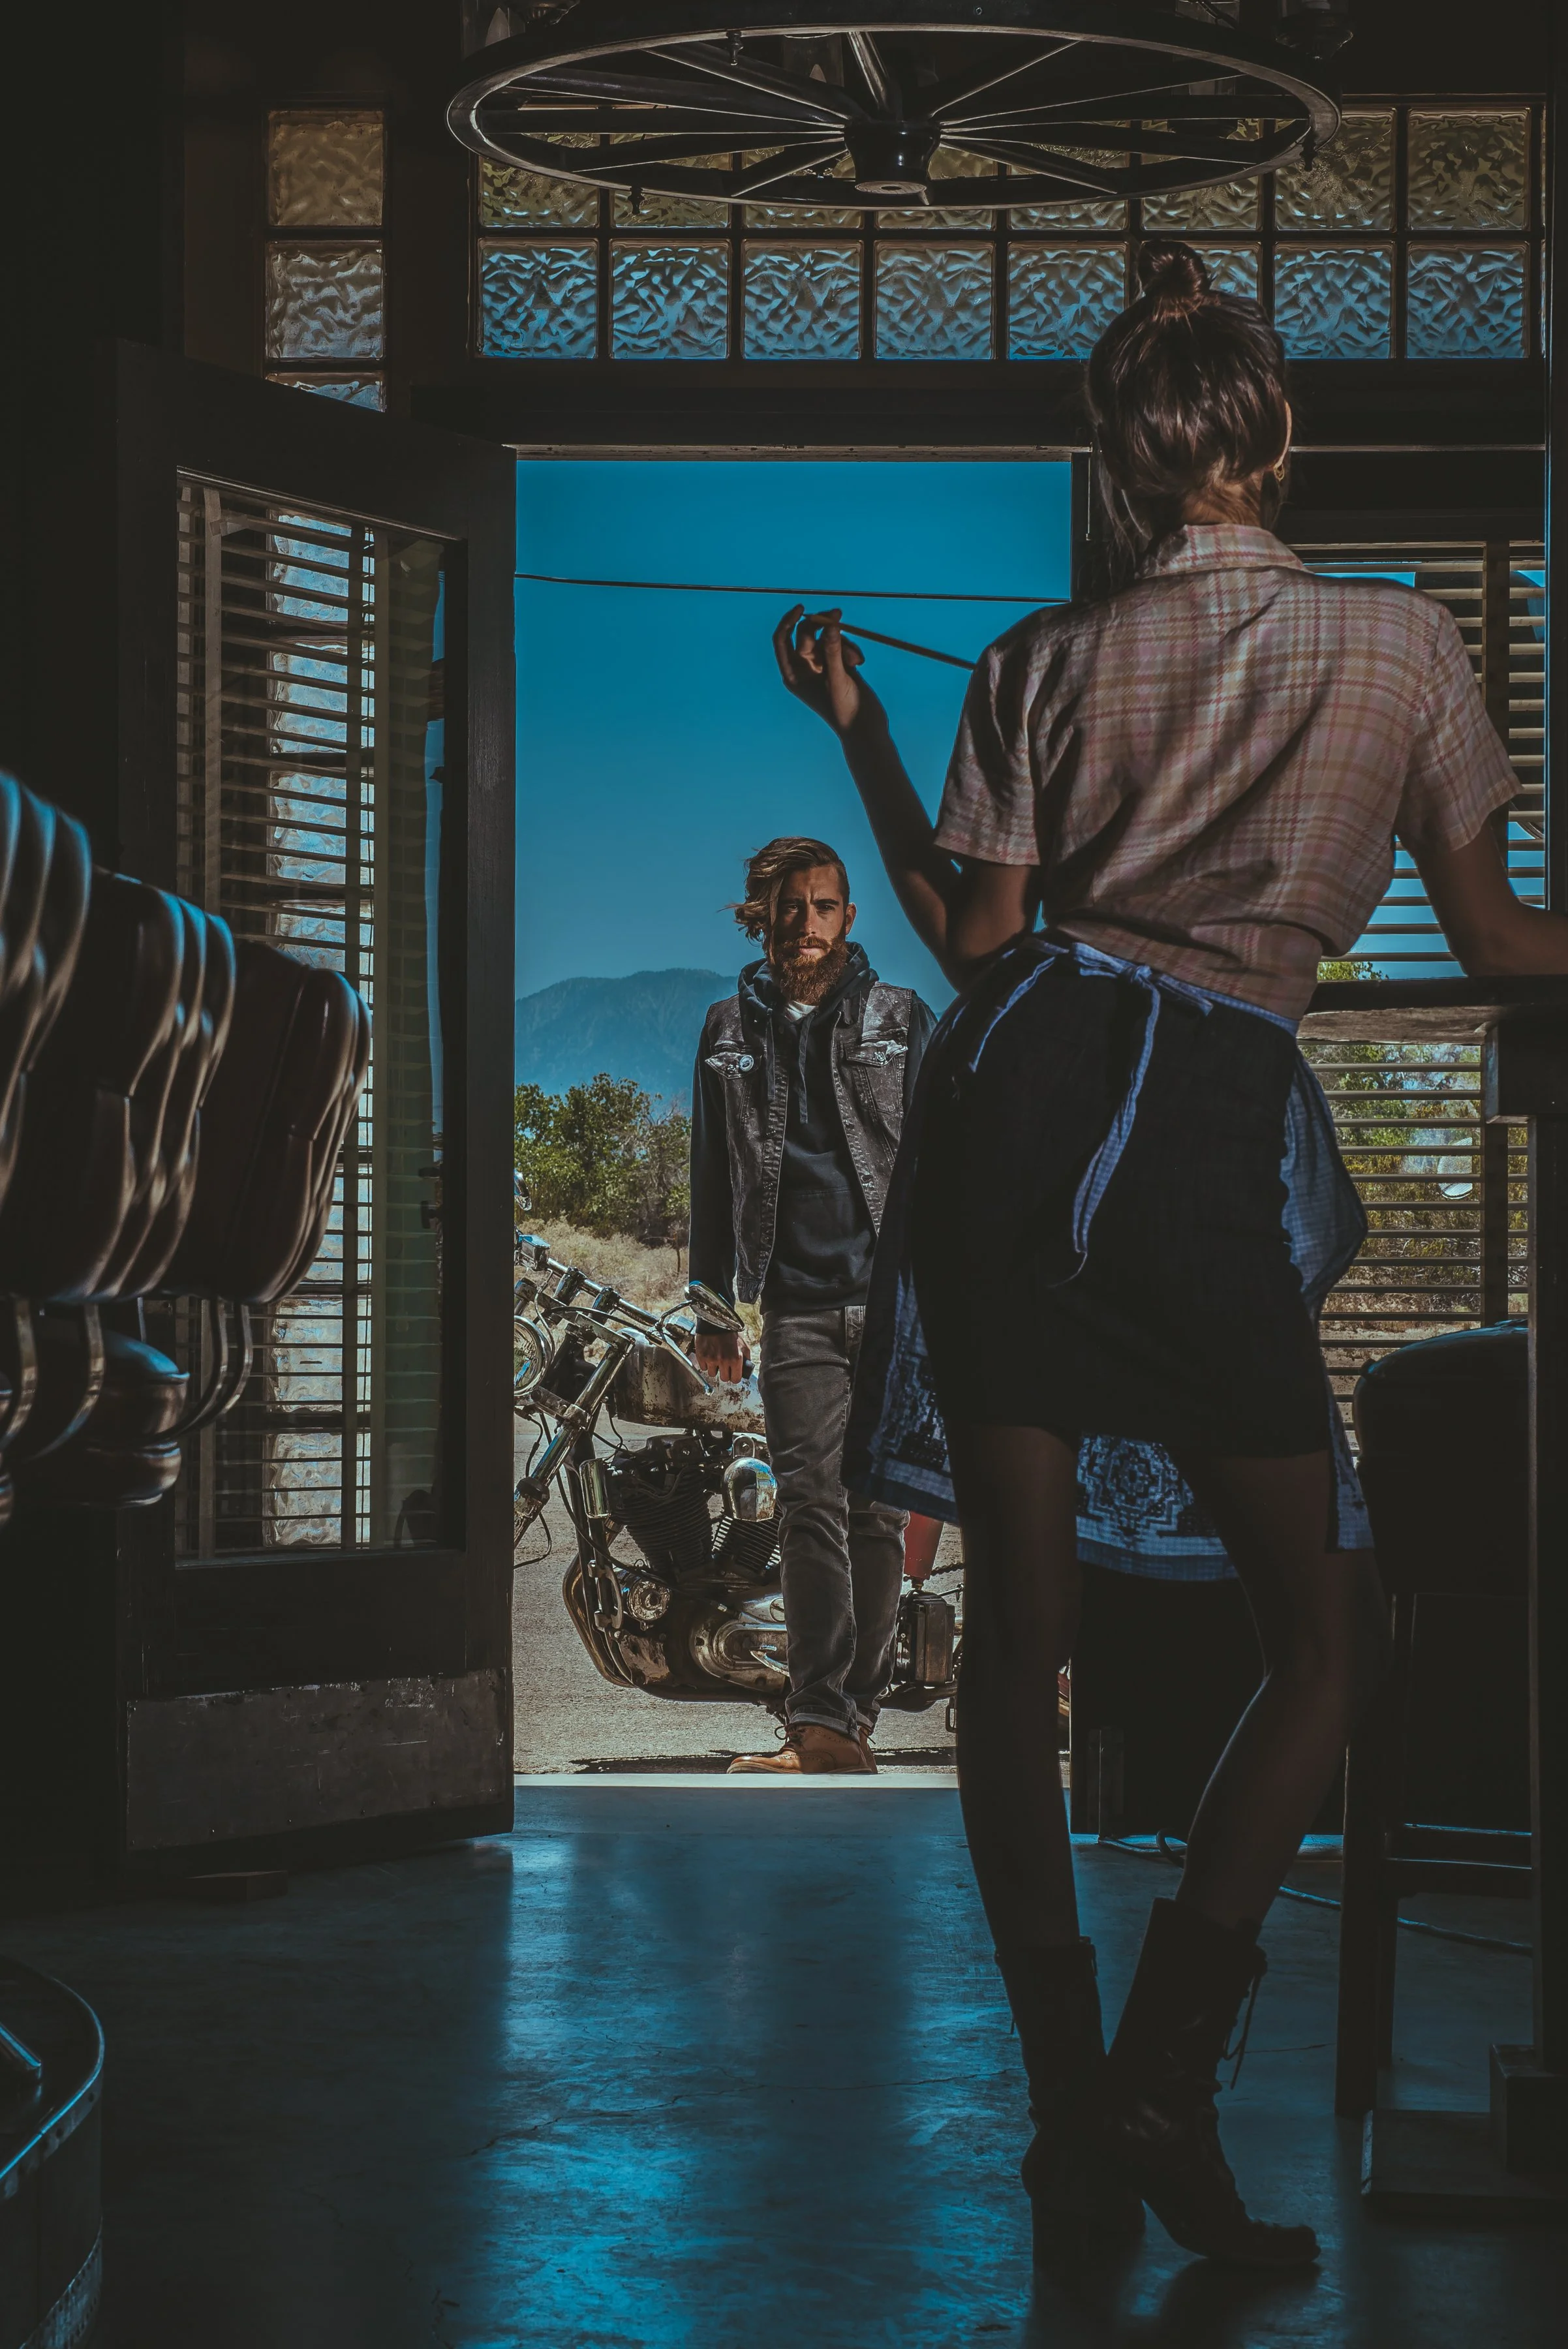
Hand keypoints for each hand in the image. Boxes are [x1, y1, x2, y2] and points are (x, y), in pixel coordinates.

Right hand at [694, 1329, 749, 1383]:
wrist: (716, 1322)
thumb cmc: (730, 1334)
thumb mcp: (744, 1346)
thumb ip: (746, 1359)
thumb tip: (746, 1370)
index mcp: (736, 1359)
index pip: (735, 1379)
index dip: (734, 1377)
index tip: (733, 1374)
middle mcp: (724, 1360)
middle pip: (724, 1378)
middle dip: (725, 1373)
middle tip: (724, 1365)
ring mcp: (711, 1359)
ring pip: (712, 1374)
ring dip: (714, 1368)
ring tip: (716, 1359)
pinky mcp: (702, 1356)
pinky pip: (703, 1368)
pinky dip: (706, 1364)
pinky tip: (709, 1356)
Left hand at [772, 605, 880, 736]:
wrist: (865, 728)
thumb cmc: (845, 709)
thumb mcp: (837, 677)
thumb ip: (832, 649)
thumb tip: (830, 621)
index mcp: (793, 674)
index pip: (782, 639)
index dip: (788, 621)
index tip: (802, 607)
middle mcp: (804, 668)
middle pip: (806, 633)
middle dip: (824, 627)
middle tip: (839, 620)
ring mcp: (821, 665)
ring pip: (827, 636)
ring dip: (843, 642)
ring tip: (855, 661)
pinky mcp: (837, 663)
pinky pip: (840, 643)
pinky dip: (850, 649)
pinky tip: (859, 662)